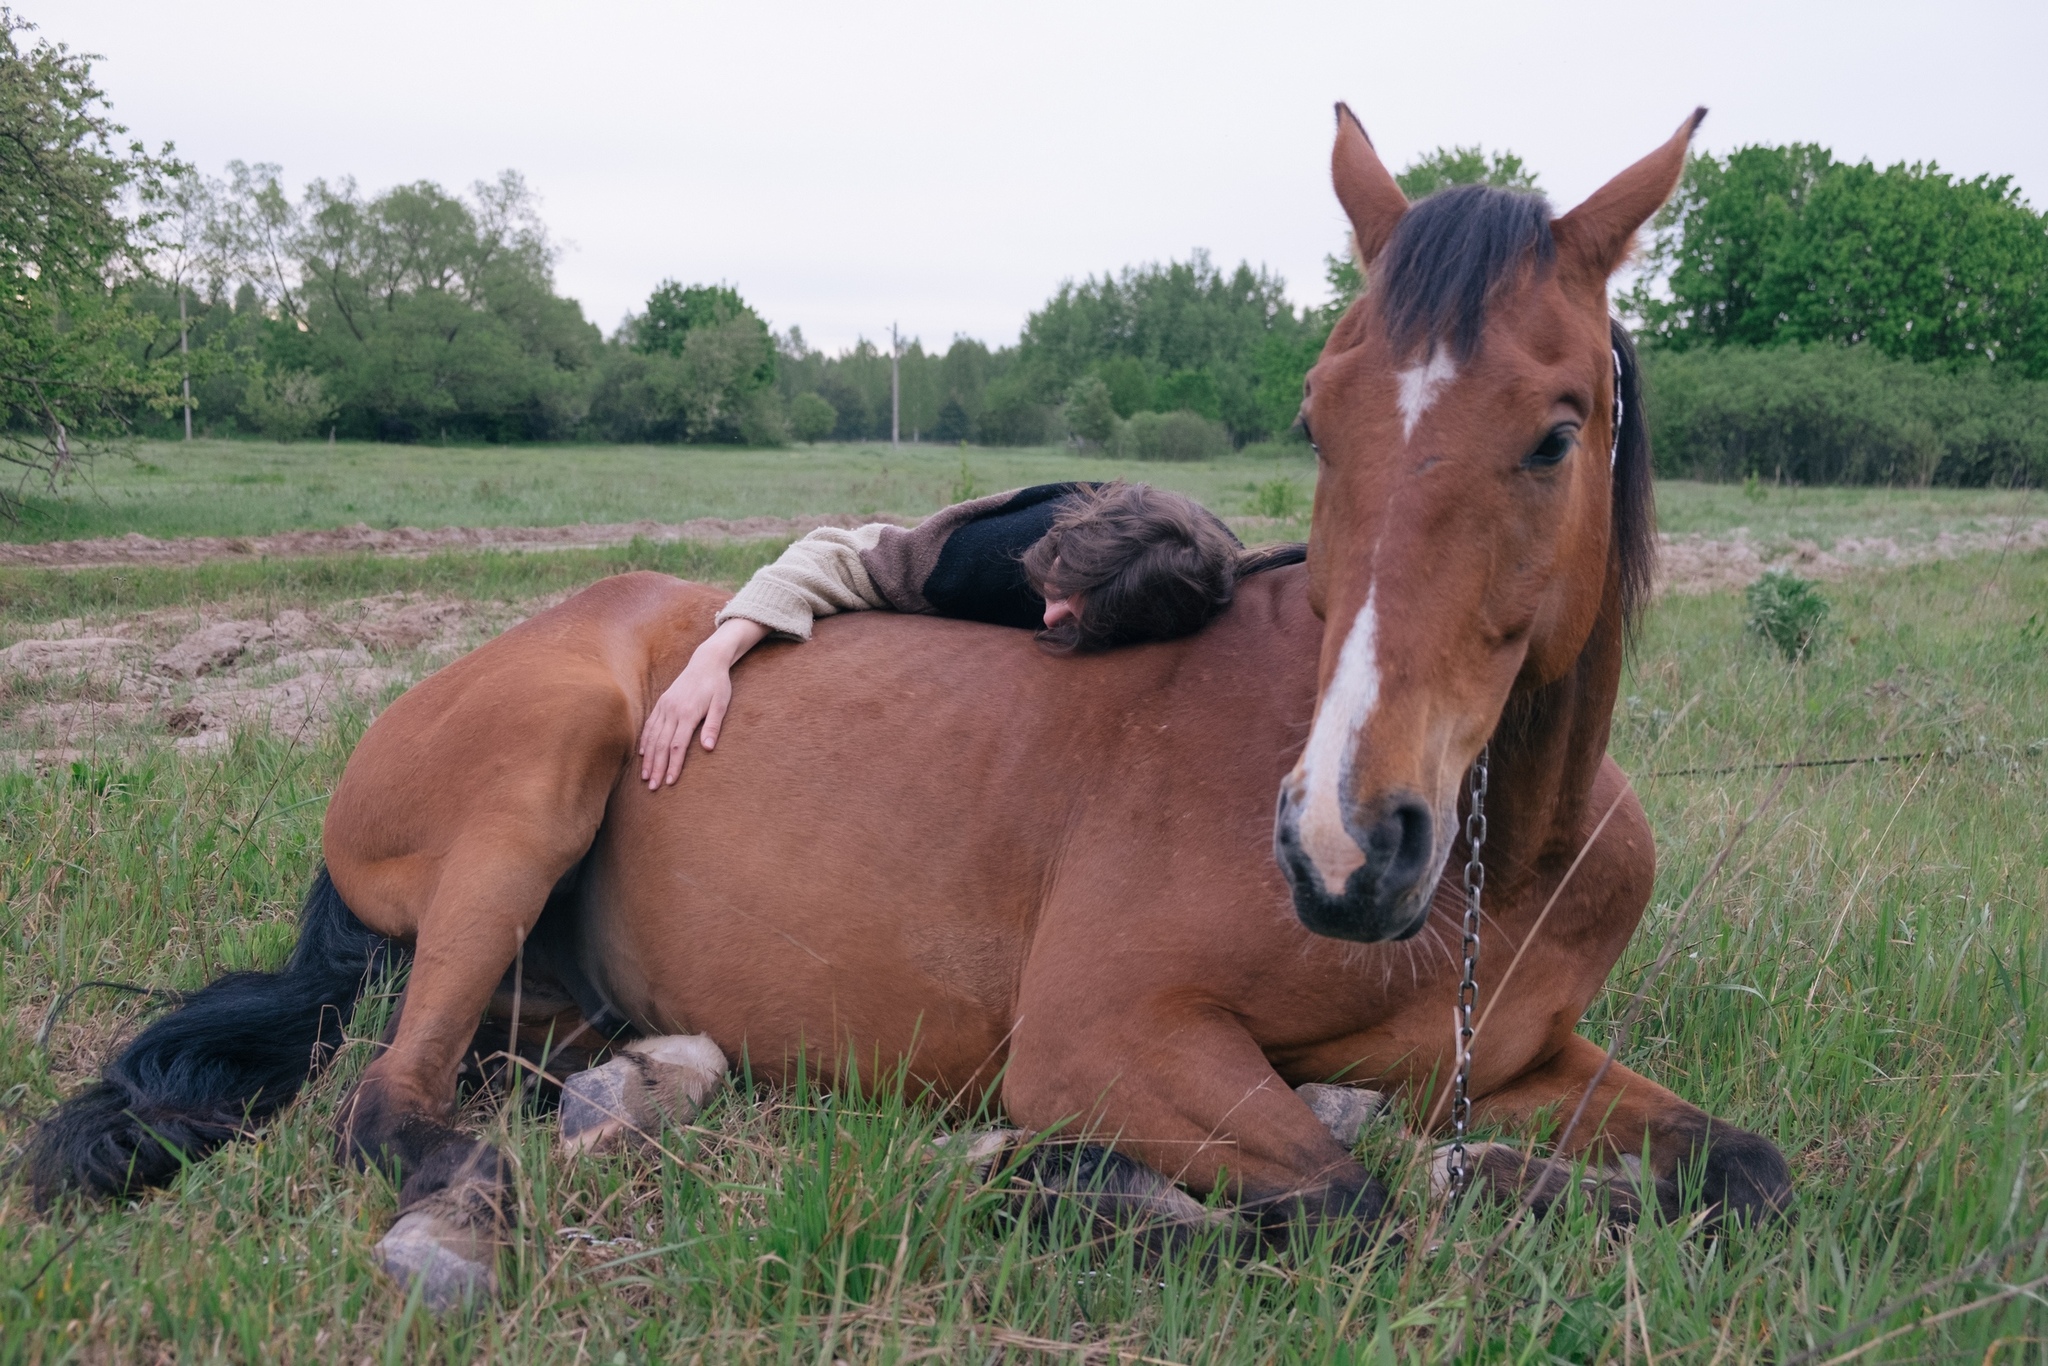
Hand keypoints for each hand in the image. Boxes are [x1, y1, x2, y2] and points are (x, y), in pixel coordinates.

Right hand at [637, 619, 768, 788]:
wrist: (706, 661)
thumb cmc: (718, 685)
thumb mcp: (721, 704)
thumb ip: (712, 726)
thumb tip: (708, 749)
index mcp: (687, 713)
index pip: (677, 746)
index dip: (673, 765)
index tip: (670, 782)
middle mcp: (672, 711)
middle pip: (661, 745)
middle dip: (657, 768)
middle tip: (653, 787)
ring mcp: (664, 706)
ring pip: (652, 736)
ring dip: (648, 758)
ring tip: (645, 776)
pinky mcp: (661, 703)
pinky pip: (650, 725)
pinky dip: (645, 741)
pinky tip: (642, 754)